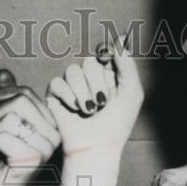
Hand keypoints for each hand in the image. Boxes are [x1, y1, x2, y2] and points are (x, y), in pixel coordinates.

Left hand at [0, 69, 60, 185]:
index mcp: (50, 124)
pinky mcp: (32, 157)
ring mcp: (46, 146)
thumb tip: (3, 72)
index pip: (24, 92)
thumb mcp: (0, 124)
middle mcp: (54, 135)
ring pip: (7, 120)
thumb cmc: (0, 162)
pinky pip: (1, 138)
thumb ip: (4, 98)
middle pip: (17, 102)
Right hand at [45, 37, 143, 176]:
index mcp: (108, 75)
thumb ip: (127, 64)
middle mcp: (89, 78)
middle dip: (97, 84)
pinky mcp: (55, 95)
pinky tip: (74, 109)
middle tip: (102, 104)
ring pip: (73, 70)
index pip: (104, 52)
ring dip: (83, 93)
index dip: (106, 59)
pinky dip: (68, 96)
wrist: (95, 147)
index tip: (110, 71)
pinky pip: (57, 82)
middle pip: (89, 62)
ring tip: (89, 111)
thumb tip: (119, 38)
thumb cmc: (116, 125)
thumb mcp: (131, 93)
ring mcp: (71, 86)